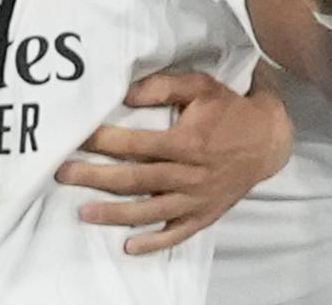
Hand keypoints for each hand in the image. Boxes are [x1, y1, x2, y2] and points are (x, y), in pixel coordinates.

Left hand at [60, 69, 292, 253]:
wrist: (270, 141)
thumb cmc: (228, 110)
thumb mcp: (200, 86)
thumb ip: (162, 86)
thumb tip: (125, 94)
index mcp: (188, 143)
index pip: (136, 144)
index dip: (103, 141)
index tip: (74, 137)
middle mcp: (192, 175)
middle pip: (137, 179)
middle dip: (96, 177)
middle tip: (61, 174)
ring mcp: (199, 199)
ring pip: (152, 210)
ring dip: (116, 213)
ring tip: (84, 212)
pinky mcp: (206, 214)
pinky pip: (179, 232)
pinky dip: (155, 242)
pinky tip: (129, 245)